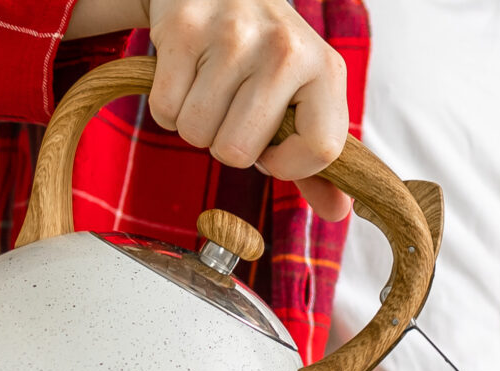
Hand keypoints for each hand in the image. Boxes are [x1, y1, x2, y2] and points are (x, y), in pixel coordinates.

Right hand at [67, 0, 351, 219]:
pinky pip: (164, 110)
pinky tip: (186, 76)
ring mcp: (233, 35)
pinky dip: (168, 106)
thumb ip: (316, 158)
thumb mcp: (303, 96)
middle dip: (228, 145)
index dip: (287, 166)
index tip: (271, 150)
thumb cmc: (265, 54)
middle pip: (238, 153)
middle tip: (233, 110)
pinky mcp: (184, 28)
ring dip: (196, 125)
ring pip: (197, 134)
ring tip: (210, 89)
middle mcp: (285, 48)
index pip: (321, 149)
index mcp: (325, 68)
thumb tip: (335, 214)